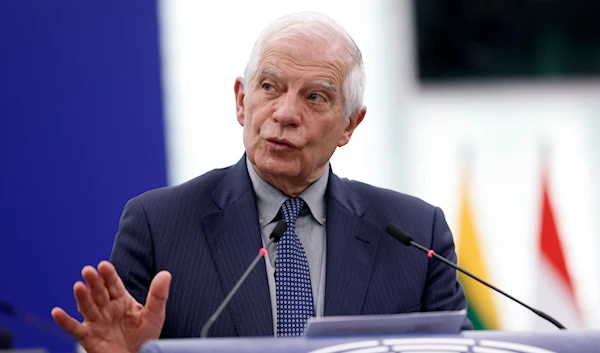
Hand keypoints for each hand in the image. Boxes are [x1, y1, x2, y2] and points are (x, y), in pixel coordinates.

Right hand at [51, 261, 170, 352]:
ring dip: (81, 297)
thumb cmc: (146, 337)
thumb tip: (166, 274)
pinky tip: (57, 312)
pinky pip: (75, 329)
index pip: (114, 284)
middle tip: (89, 270)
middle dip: (94, 282)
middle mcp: (107, 309)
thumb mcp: (155, 315)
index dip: (108, 275)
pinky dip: (65, 322)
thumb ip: (158, 295)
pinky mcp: (89, 337)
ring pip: (87, 307)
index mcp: (121, 300)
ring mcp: (97, 322)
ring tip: (78, 286)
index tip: (104, 265)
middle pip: (99, 293)